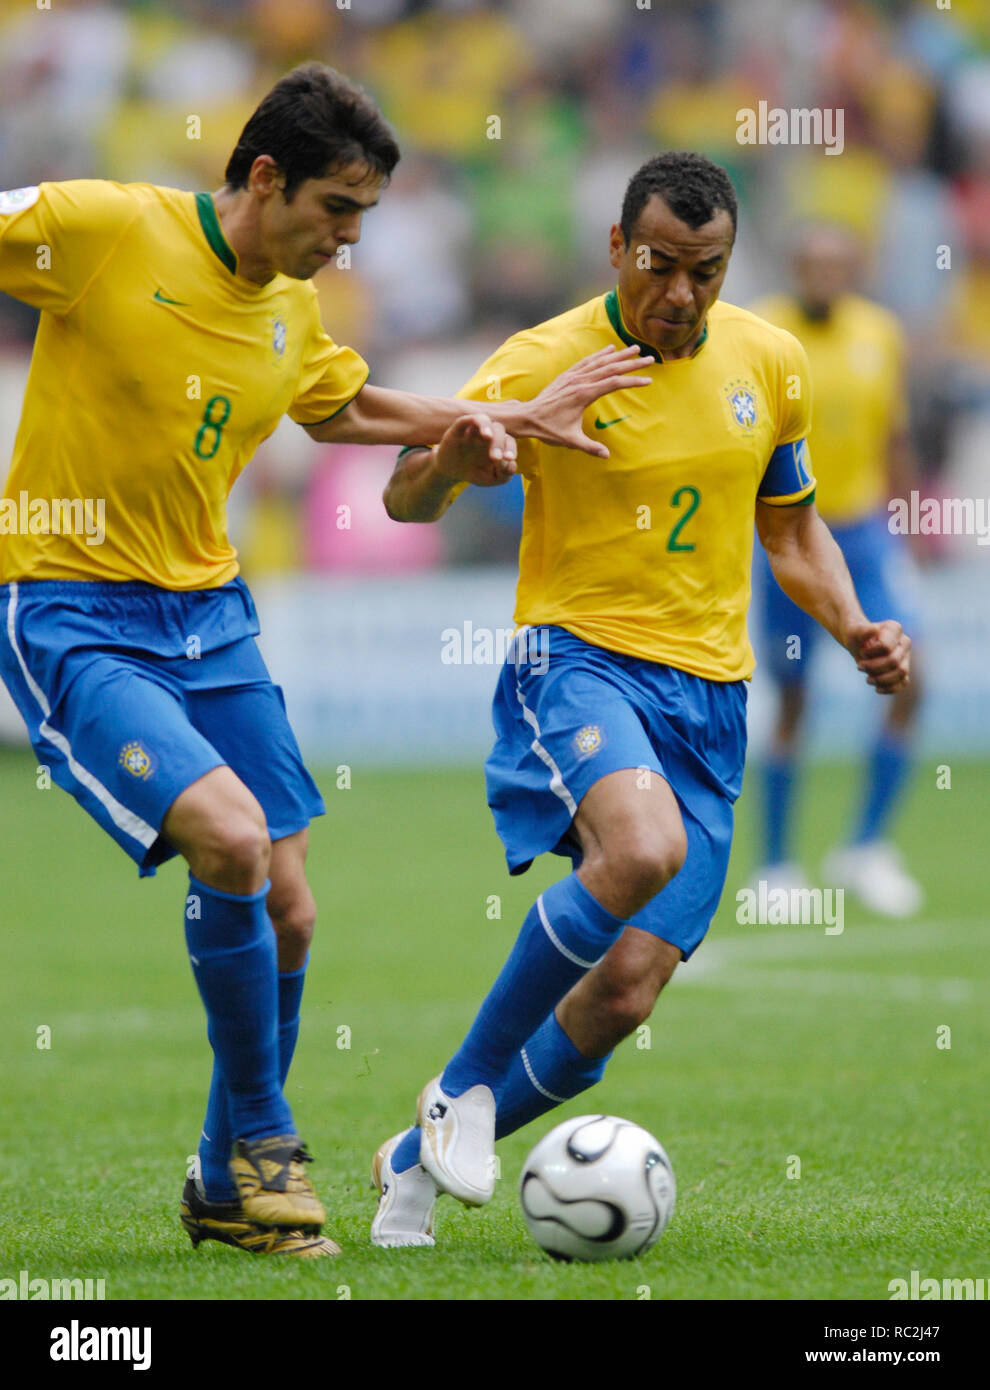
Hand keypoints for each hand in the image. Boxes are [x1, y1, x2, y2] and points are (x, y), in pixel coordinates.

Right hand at [434, 413, 517, 486]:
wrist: (449, 472)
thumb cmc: (474, 472)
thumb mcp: (491, 479)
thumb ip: (505, 475)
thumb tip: (512, 463)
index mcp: (498, 442)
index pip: (509, 441)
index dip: (511, 449)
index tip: (509, 459)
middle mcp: (487, 433)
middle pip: (499, 429)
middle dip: (499, 444)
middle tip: (495, 458)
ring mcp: (473, 430)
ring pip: (485, 420)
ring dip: (490, 430)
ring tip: (489, 439)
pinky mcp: (459, 429)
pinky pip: (469, 419)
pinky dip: (479, 423)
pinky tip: (484, 434)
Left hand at [524, 345, 653, 457]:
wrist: (525, 417)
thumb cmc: (547, 429)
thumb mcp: (570, 441)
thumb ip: (589, 447)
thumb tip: (607, 455)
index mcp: (583, 395)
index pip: (614, 384)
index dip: (633, 382)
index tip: (648, 381)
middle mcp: (579, 381)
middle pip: (611, 368)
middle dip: (632, 363)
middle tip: (650, 358)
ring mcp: (573, 376)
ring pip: (600, 362)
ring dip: (619, 355)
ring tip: (634, 348)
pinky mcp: (567, 376)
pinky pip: (586, 362)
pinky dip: (599, 355)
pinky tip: (608, 350)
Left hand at [847, 619, 910, 693]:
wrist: (858, 644)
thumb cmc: (855, 637)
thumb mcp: (853, 633)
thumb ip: (861, 631)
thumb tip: (873, 630)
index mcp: (894, 629)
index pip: (886, 647)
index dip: (871, 653)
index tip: (862, 651)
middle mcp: (904, 642)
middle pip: (894, 661)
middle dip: (874, 667)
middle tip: (859, 666)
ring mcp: (906, 656)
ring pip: (901, 673)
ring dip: (882, 679)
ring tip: (868, 679)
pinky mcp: (903, 670)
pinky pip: (903, 682)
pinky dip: (890, 688)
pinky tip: (877, 689)